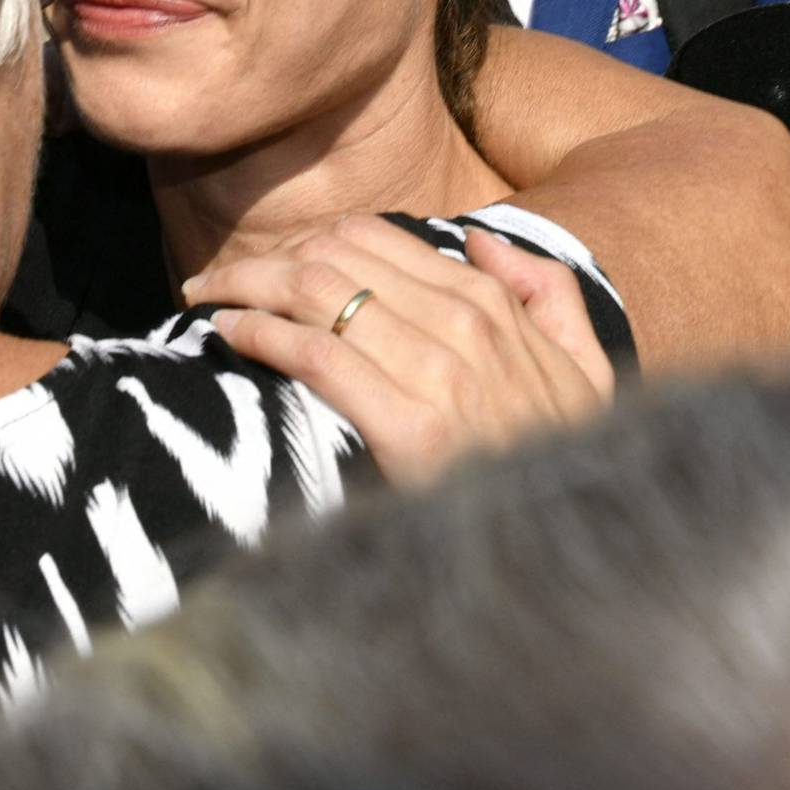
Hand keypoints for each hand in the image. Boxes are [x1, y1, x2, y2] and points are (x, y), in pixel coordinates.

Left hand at [184, 215, 613, 485]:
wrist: (574, 550)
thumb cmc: (564, 459)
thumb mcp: (585, 370)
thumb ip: (547, 292)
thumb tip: (478, 239)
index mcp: (492, 305)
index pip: (374, 238)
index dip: (306, 240)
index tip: (267, 262)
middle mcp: (466, 327)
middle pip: (334, 258)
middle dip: (263, 259)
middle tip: (215, 278)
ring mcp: (440, 375)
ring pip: (317, 294)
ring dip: (246, 285)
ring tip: (204, 295)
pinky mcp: (412, 429)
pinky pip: (318, 356)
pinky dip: (262, 334)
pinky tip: (228, 333)